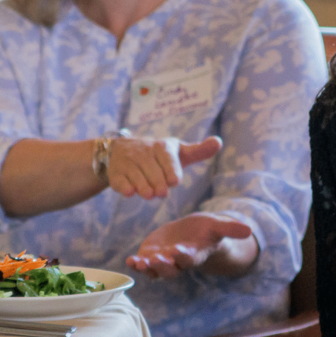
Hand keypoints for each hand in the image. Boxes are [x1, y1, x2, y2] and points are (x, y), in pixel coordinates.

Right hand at [107, 135, 221, 198]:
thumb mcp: (178, 152)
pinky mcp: (116, 172)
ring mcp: (128, 161)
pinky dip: (125, 187)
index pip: (168, 159)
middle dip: (158, 185)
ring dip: (144, 189)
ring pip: (138, 178)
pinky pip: (120, 181)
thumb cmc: (159, 156)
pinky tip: (131, 192)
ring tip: (149, 194)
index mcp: (162, 146)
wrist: (122, 151)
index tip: (174, 181)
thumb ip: (198, 151)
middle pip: (153, 173)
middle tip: (161, 193)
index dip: (172, 172)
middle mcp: (144, 151)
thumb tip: (219, 142)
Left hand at [126, 213, 257, 277]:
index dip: (184, 256)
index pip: (190, 258)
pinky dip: (136, 264)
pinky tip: (130, 260)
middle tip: (157, 258)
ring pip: (154, 270)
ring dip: (146, 267)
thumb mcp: (219, 226)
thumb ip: (231, 229)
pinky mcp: (152, 255)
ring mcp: (164, 260)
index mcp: (195, 254)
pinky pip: (143, 264)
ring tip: (138, 262)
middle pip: (170, 269)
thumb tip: (249, 229)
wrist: (192, 232)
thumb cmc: (208, 230)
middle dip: (163, 265)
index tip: (180, 251)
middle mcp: (178, 261)